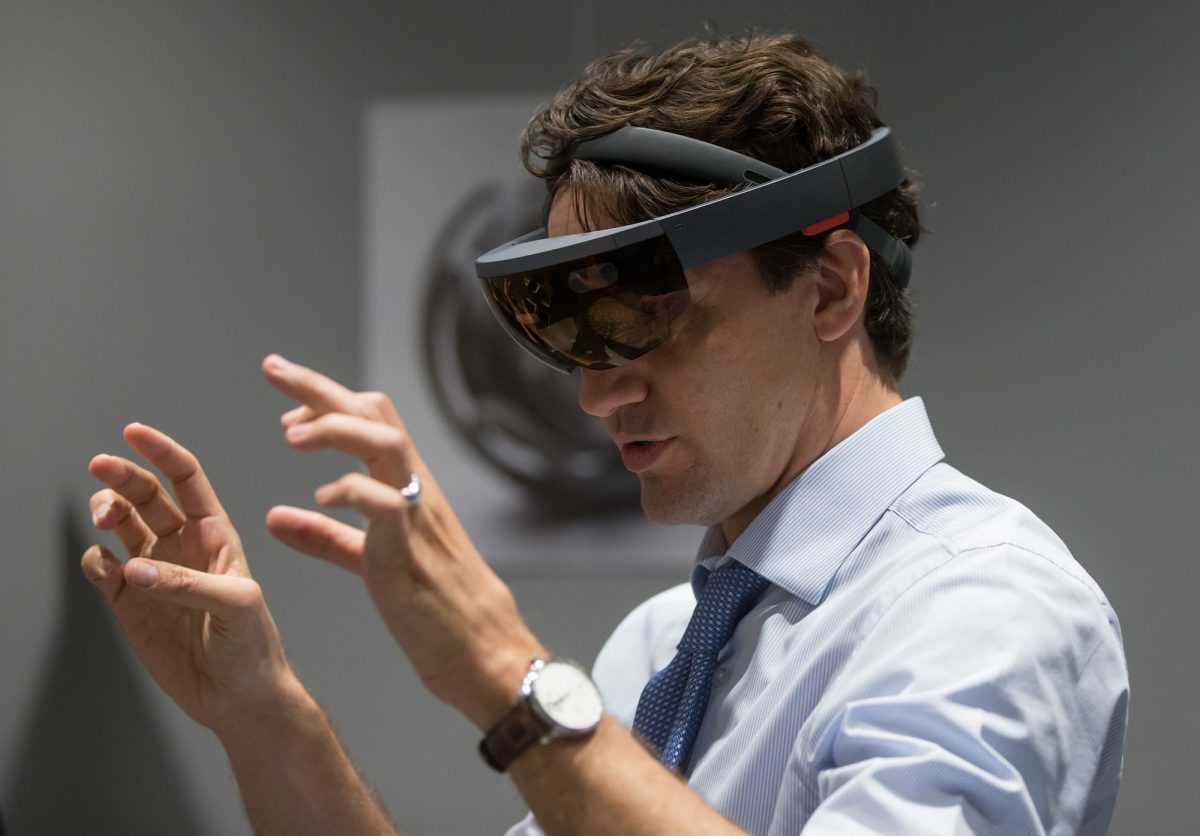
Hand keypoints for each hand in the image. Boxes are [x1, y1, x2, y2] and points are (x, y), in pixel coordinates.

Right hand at [83, 423, 297, 735]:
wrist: (238, 698)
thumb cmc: (253, 646)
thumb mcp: (237, 606)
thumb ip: (187, 584)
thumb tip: (135, 569)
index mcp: (215, 534)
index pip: (186, 480)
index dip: (161, 453)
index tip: (133, 433)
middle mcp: (181, 546)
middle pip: (145, 495)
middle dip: (123, 476)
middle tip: (102, 467)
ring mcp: (152, 572)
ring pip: (119, 525)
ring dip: (106, 512)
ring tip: (104, 520)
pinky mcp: (128, 604)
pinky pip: (102, 569)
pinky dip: (96, 561)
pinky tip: (105, 567)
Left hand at [261, 354, 542, 727]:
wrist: (483, 650)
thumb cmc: (435, 608)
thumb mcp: (368, 562)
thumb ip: (324, 537)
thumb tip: (276, 515)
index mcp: (408, 489)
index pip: (371, 422)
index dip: (325, 401)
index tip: (284, 397)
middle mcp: (416, 490)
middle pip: (374, 415)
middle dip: (319, 388)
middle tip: (274, 369)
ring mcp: (418, 517)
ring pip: (385, 445)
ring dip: (335, 429)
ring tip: (292, 434)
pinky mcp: (410, 552)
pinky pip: (386, 504)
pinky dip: (351, 491)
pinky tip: (322, 498)